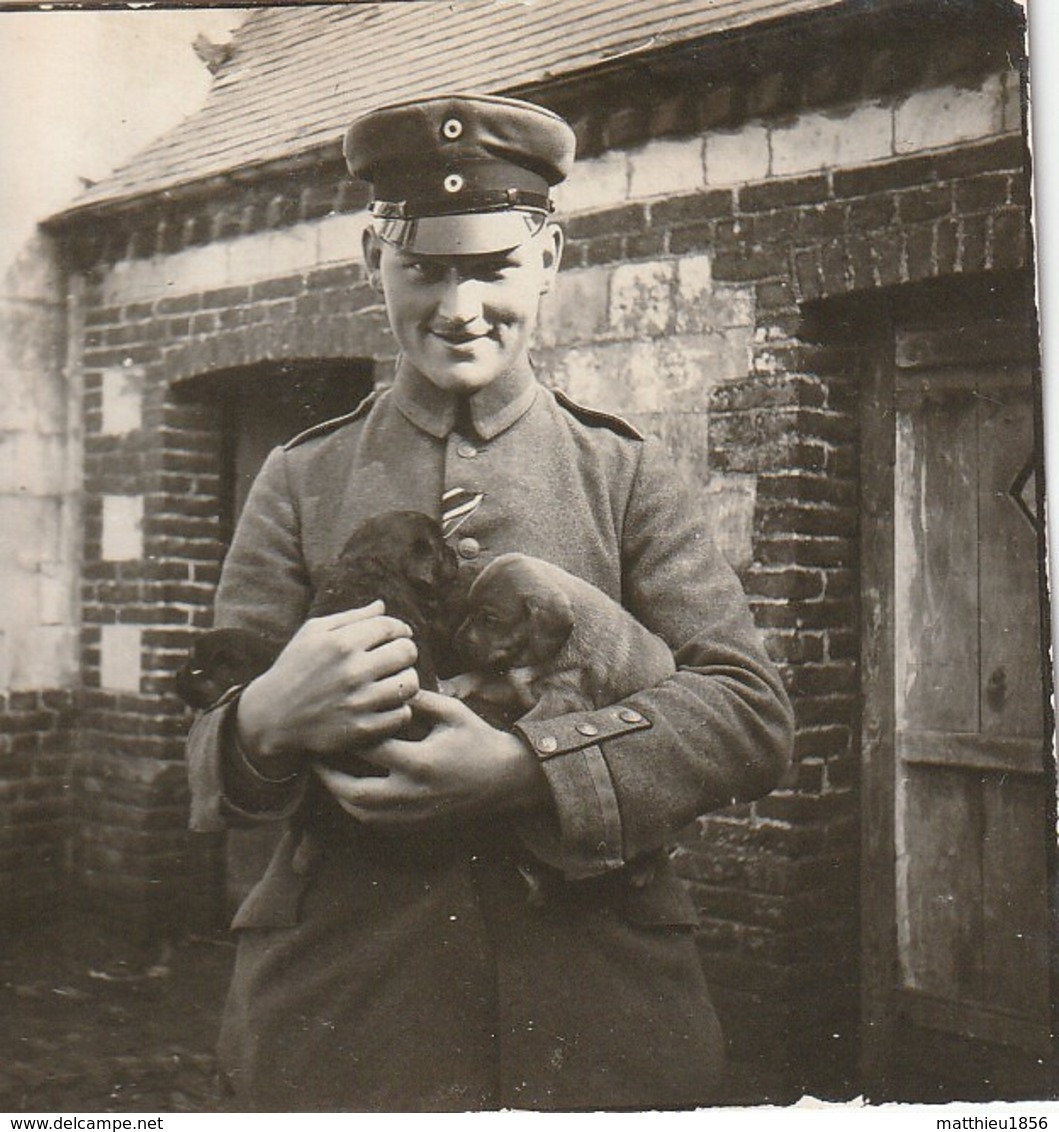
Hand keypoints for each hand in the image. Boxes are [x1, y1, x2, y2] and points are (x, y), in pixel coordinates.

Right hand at [235, 601, 419, 774]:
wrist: (270, 717)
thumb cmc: (294, 668)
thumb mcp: (313, 634)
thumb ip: (351, 617)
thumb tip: (382, 605)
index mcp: (341, 643)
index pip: (391, 627)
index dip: (400, 630)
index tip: (398, 637)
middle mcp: (352, 671)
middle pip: (407, 652)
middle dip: (405, 653)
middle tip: (395, 660)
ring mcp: (357, 702)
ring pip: (409, 684)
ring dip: (405, 681)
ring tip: (394, 682)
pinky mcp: (361, 729)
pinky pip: (402, 715)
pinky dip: (399, 709)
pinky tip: (386, 705)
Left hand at [313, 690, 550, 827]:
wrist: (505, 781)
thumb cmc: (479, 741)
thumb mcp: (452, 713)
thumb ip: (419, 700)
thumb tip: (388, 682)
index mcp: (420, 762)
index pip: (370, 748)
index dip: (348, 733)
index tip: (332, 720)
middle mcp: (412, 792)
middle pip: (354, 789)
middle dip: (329, 773)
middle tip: (314, 753)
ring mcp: (412, 814)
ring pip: (360, 811)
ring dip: (338, 793)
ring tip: (324, 773)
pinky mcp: (414, 824)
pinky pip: (374, 821)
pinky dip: (356, 807)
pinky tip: (347, 790)